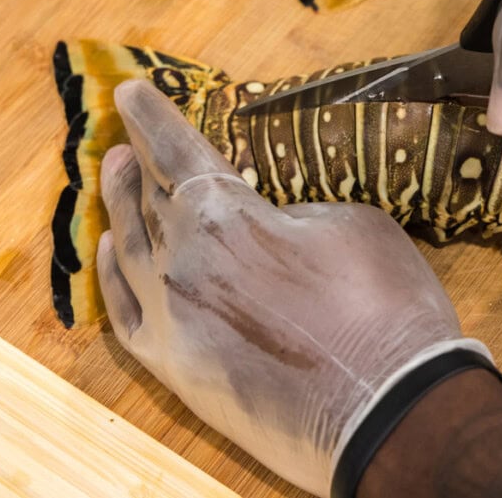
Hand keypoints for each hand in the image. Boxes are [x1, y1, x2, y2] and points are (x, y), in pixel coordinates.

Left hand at [97, 79, 485, 495]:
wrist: (391, 410)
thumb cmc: (384, 308)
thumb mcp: (353, 224)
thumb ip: (293, 212)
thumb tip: (269, 220)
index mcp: (227, 216)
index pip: (177, 151)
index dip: (153, 117)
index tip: (130, 92)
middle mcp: (183, 262)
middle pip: (148, 198)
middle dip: (136, 162)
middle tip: (126, 139)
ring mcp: (172, 319)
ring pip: (129, 249)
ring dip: (120, 208)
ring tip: (115, 180)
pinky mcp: (175, 369)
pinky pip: (124, 313)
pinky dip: (112, 276)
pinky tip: (110, 251)